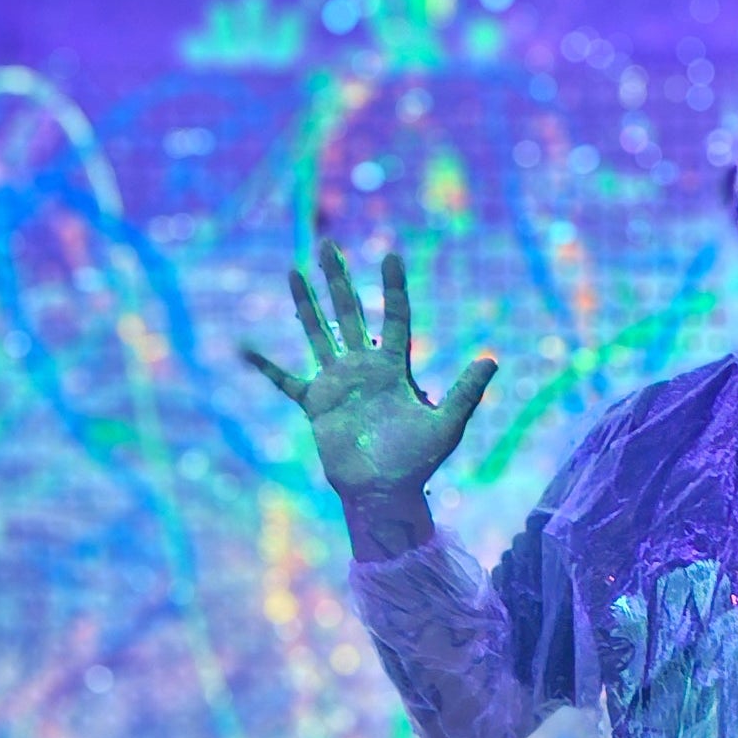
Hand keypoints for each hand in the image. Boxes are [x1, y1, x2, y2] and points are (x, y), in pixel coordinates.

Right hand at [243, 241, 497, 552]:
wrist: (384, 492)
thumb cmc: (417, 463)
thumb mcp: (446, 424)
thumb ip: (466, 392)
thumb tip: (492, 360)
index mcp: (393, 369)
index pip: (395, 318)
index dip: (393, 287)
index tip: (391, 254)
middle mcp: (363, 369)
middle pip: (349, 314)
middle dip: (338, 280)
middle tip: (329, 244)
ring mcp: (337, 384)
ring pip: (318, 334)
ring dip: (306, 303)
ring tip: (294, 270)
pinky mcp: (316, 404)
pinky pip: (286, 381)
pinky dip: (265, 367)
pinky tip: (244, 349)